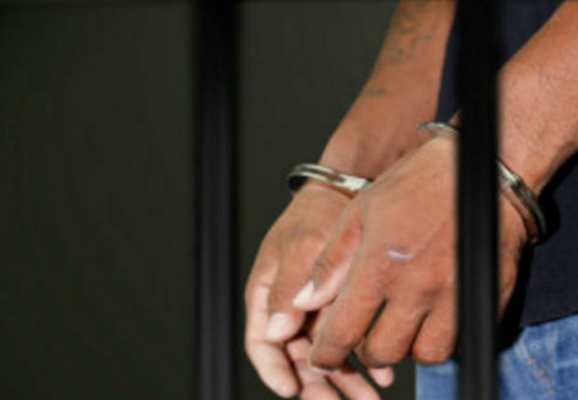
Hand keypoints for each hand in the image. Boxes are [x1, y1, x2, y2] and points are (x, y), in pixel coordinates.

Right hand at [244, 183, 392, 398]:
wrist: (344, 196)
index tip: (292, 389)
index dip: (274, 371)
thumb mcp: (298, 249)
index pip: (261, 344)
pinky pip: (347, 342)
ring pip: (323, 356)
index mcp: (266, 295)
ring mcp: (313, 311)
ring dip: (344, 380)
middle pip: (295, 359)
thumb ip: (286, 291)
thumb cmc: (314, 216)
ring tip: (368, 398)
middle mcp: (289, 309)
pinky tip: (381, 376)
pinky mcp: (337, 308)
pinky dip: (362, 360)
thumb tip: (273, 333)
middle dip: (315, 385)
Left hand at [293, 135, 526, 369]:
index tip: (321, 359)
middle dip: (367, 352)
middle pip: (385, 352)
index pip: (344, 331)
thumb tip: (303, 302)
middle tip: (364, 336)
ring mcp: (455, 295)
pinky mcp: (484, 296)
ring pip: (425, 355)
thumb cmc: (415, 185)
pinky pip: (460, 341)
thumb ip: (330, 263)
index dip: (327, 354)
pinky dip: (440, 339)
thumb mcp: (359, 214)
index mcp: (379, 265)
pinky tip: (430, 317)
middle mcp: (417, 286)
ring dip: (407, 348)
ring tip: (399, 326)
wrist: (478, 167)